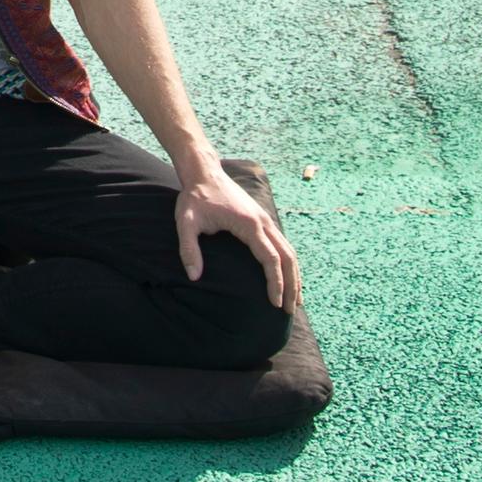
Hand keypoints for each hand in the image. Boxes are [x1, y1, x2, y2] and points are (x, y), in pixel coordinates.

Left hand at [174, 159, 300, 309]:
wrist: (204, 171)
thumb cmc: (194, 197)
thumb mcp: (186, 222)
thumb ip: (188, 249)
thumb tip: (194, 277)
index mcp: (249, 224)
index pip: (270, 259)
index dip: (275, 283)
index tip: (275, 304)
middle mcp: (263, 222)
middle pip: (287, 257)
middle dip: (292, 285)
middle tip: (290, 310)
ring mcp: (265, 219)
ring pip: (289, 250)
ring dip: (294, 275)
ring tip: (295, 300)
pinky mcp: (262, 219)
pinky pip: (282, 244)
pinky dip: (288, 263)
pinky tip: (286, 277)